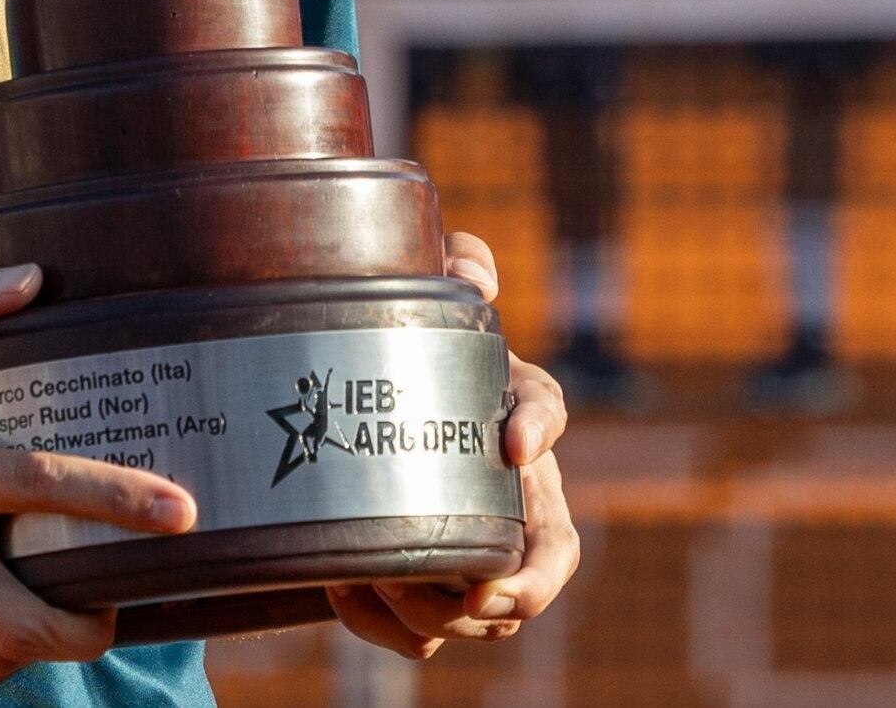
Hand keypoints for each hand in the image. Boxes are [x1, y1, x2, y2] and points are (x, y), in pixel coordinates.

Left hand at [327, 233, 578, 661]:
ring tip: (381, 578)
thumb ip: (456, 263)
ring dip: (440, 609)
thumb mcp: (427, 296)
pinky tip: (347, 595)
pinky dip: (389, 628)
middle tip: (474, 590)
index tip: (515, 442)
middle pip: (548, 555)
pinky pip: (426, 632)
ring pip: (490, 610)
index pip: (548, 412)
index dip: (541, 429)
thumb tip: (475, 272)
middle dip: (522, 585)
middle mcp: (510, 488)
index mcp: (509, 409)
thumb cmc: (402, 348)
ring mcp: (477, 546)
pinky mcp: (430, 588)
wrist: (347, 412)